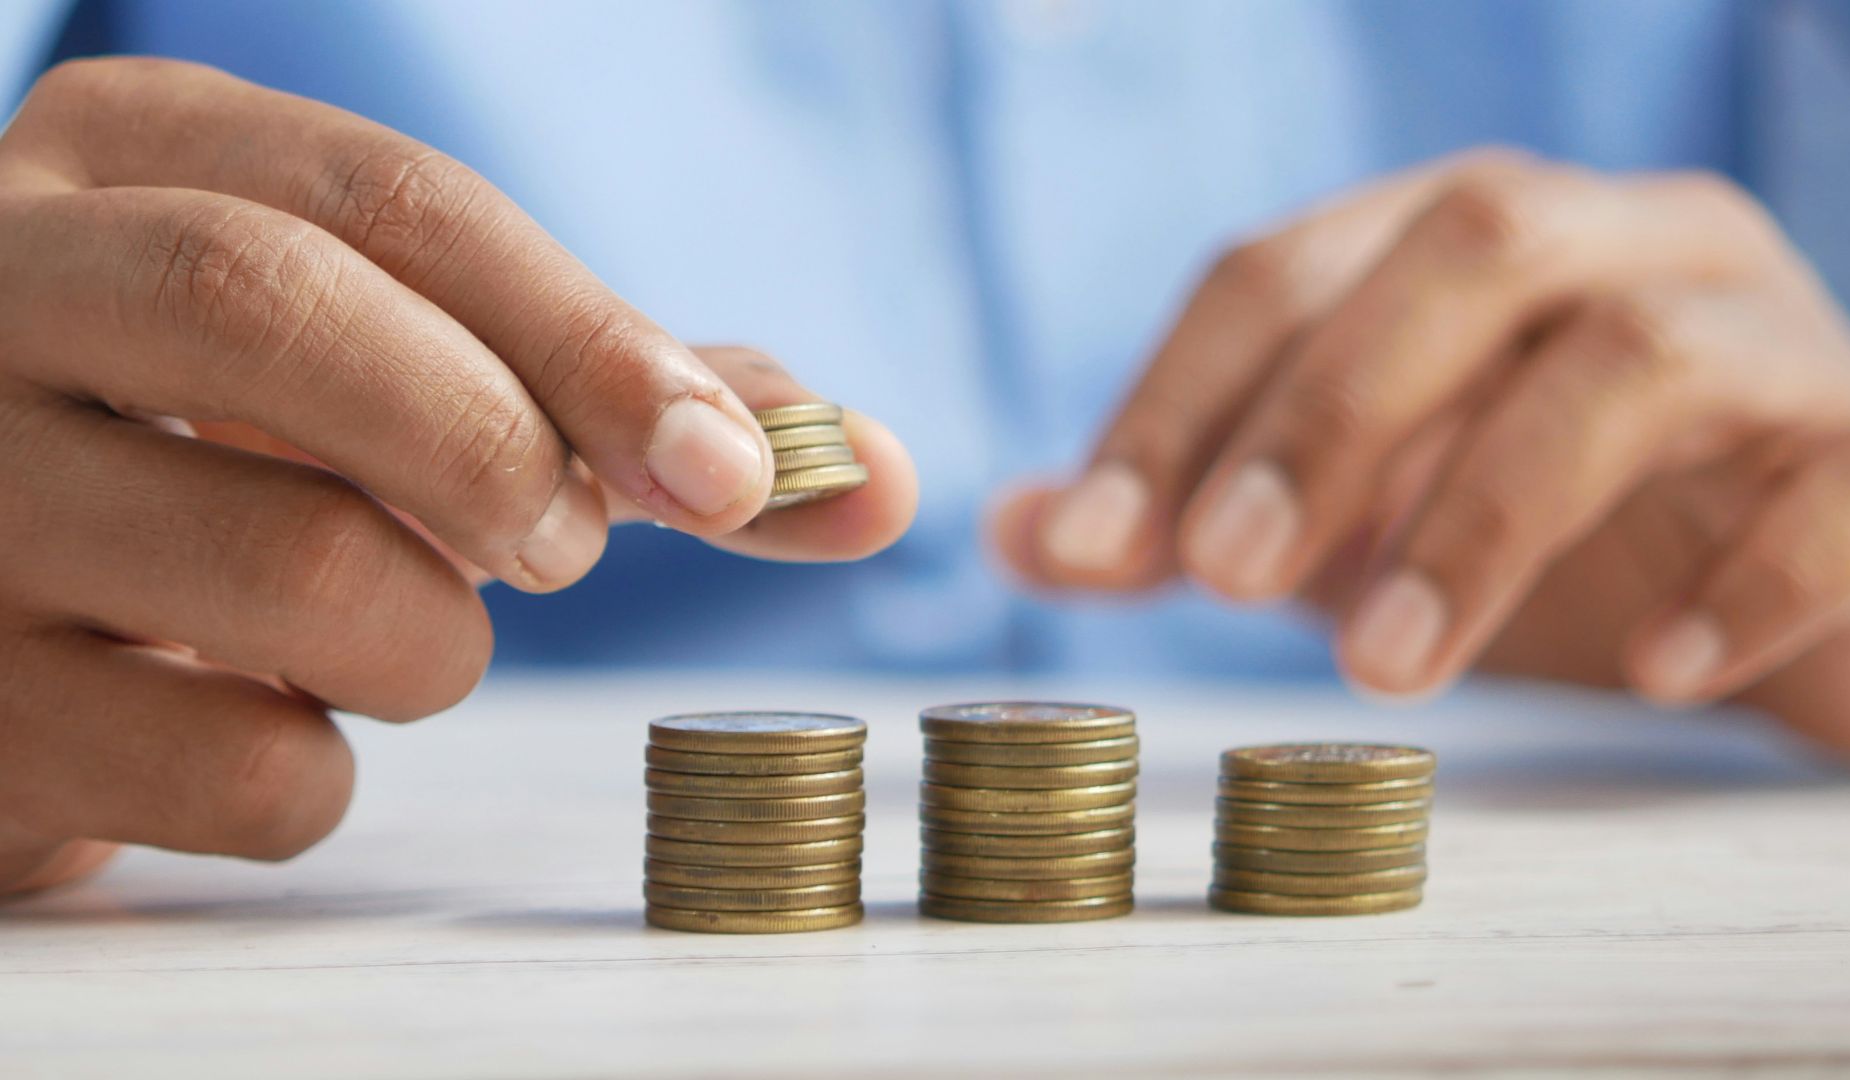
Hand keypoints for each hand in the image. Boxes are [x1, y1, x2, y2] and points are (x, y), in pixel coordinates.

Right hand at [0, 60, 915, 895]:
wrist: (7, 600)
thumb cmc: (246, 456)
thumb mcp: (409, 370)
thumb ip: (626, 400)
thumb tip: (875, 474)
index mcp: (132, 159)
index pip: (394, 205)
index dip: (595, 341)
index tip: (735, 473)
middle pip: (278, 309)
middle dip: (492, 444)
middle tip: (559, 545)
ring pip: (285, 564)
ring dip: (432, 642)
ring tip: (396, 631)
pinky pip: (227, 769)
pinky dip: (318, 774)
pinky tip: (264, 722)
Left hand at [995, 150, 1849, 762]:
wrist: (1823, 581)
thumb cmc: (1567, 537)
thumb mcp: (1359, 522)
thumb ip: (1200, 515)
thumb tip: (1016, 532)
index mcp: (1466, 244)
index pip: (1286, 267)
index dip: (1175, 399)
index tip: (1090, 545)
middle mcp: (1618, 247)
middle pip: (1467, 250)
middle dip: (1326, 413)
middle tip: (1225, 579)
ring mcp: (1767, 338)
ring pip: (1634, 358)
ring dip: (1485, 513)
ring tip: (1388, 670)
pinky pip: (1832, 485)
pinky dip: (1737, 580)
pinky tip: (1652, 674)